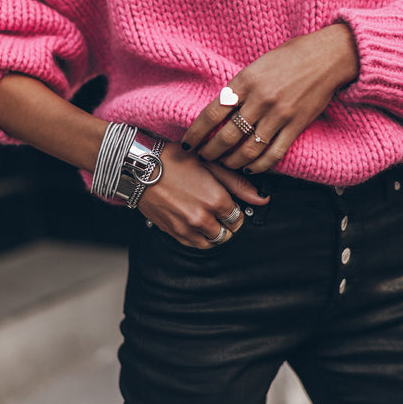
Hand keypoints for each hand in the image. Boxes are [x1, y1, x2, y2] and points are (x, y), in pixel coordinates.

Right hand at [137, 141, 269, 248]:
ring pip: (212, 242)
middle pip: (227, 233)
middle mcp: (203, 219)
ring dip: (213, 231)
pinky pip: (193, 244)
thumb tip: (263, 199)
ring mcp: (186, 228)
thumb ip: (238, 184)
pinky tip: (193, 219)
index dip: (236, 209)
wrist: (139, 167)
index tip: (228, 201)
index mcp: (217, 200)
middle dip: (226, 222)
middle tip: (218, 208)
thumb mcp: (210, 164)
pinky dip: (198, 236)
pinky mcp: (172, 232)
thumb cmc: (175, 159)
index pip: (238, 219)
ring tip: (206, 214)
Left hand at [181, 24, 358, 173]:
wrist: (327, 57)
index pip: (212, 113)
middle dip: (211, 152)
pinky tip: (250, 168)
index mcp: (246, 81)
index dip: (197, 133)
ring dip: (232, 162)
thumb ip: (240, 87)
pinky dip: (259, 166)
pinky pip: (273, 153)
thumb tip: (221, 109)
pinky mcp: (296, 126)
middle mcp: (260, 99)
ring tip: (225, 165)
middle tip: (204, 158)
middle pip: (227, 136)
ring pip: (248, 150)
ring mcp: (279, 115)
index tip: (188, 143)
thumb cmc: (291, 56)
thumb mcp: (257, 65)